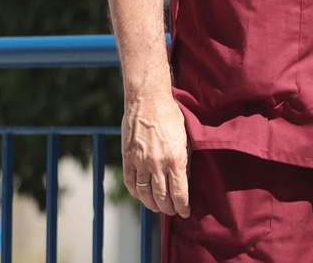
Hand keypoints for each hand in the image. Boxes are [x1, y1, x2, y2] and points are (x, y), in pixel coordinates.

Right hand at [121, 90, 190, 216]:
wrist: (148, 100)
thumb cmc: (171, 116)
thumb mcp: (185, 139)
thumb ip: (185, 161)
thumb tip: (185, 181)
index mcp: (175, 159)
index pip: (179, 193)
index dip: (183, 206)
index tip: (185, 212)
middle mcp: (157, 164)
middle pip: (162, 197)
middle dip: (168, 208)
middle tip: (172, 212)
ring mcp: (140, 161)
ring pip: (145, 193)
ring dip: (152, 204)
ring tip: (158, 207)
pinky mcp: (127, 157)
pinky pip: (130, 182)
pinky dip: (136, 193)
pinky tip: (141, 195)